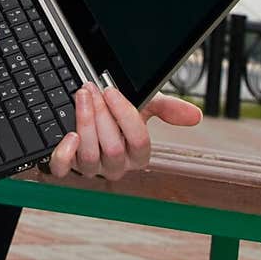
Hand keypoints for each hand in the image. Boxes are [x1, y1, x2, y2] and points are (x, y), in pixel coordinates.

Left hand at [48, 84, 202, 181]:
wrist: (92, 112)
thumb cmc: (119, 113)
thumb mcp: (144, 105)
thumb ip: (167, 108)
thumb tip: (196, 115)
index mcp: (138, 154)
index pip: (139, 141)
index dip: (125, 115)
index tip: (111, 90)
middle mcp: (116, 165)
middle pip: (113, 148)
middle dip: (101, 114)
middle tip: (92, 89)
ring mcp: (92, 168)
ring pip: (90, 156)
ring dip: (84, 122)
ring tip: (81, 97)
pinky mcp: (68, 167)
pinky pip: (64, 170)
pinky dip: (64, 154)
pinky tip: (68, 135)